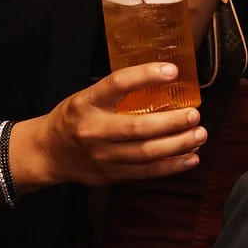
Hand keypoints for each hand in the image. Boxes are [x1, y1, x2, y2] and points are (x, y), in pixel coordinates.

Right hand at [12, 67, 206, 186]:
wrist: (48, 153)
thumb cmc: (74, 118)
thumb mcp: (87, 97)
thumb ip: (118, 93)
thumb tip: (164, 80)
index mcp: (87, 103)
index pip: (118, 84)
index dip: (146, 75)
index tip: (172, 71)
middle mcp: (93, 130)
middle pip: (138, 127)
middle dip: (172, 121)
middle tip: (195, 114)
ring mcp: (102, 156)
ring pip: (146, 153)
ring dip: (178, 144)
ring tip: (199, 134)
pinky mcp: (110, 175)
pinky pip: (146, 173)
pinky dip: (172, 166)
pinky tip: (191, 158)